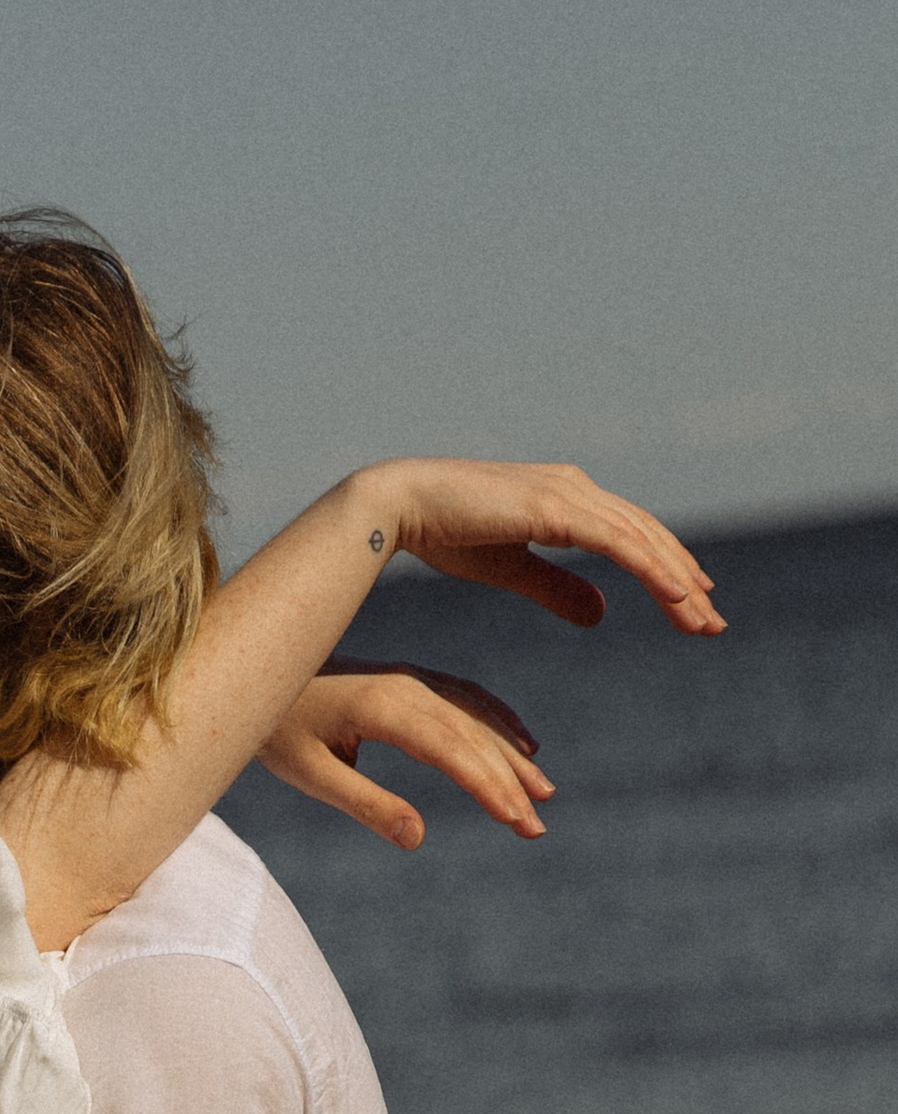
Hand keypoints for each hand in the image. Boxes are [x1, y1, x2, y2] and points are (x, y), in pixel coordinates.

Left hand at [260, 659, 553, 851]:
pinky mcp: (410, 682)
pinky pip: (467, 700)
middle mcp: (406, 687)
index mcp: (382, 708)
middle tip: (535, 829)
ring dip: (511, 756)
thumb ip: (364, 803)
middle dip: (507, 783)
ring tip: (543, 795)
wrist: (260, 669)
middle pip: (470, 737)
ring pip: (475, 718)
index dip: (485, 783)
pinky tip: (522, 746)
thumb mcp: (310, 774)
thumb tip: (417, 838)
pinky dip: (499, 722)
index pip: (448, 749)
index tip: (513, 817)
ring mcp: (411, 680)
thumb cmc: (278, 728)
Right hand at [369, 460, 723, 634]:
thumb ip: (556, 588)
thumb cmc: (444, 533)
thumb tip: (601, 613)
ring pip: (641, 540)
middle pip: (647, 538)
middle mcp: (575, 489)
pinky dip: (651, 568)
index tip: (691, 607)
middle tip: (712, 624)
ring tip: (702, 619)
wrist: (400, 505)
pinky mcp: (556, 508)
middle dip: (684, 582)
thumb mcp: (512, 569)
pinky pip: (618, 542)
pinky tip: (676, 594)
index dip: (665, 571)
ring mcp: (568, 493)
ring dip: (676, 581)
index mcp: (567, 501)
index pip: (632, 537)